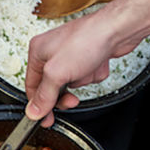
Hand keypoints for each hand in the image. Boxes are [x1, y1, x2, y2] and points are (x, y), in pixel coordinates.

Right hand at [23, 0, 149, 125]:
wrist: (117, 30)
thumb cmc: (86, 40)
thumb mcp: (57, 74)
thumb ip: (44, 96)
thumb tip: (33, 111)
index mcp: (38, 51)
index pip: (31, 86)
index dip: (39, 105)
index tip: (46, 119)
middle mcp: (52, 51)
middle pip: (52, 86)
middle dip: (65, 93)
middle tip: (71, 100)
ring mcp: (71, 53)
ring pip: (73, 82)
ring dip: (83, 80)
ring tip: (87, 69)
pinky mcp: (88, 56)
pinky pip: (87, 75)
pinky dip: (94, 73)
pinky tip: (98, 64)